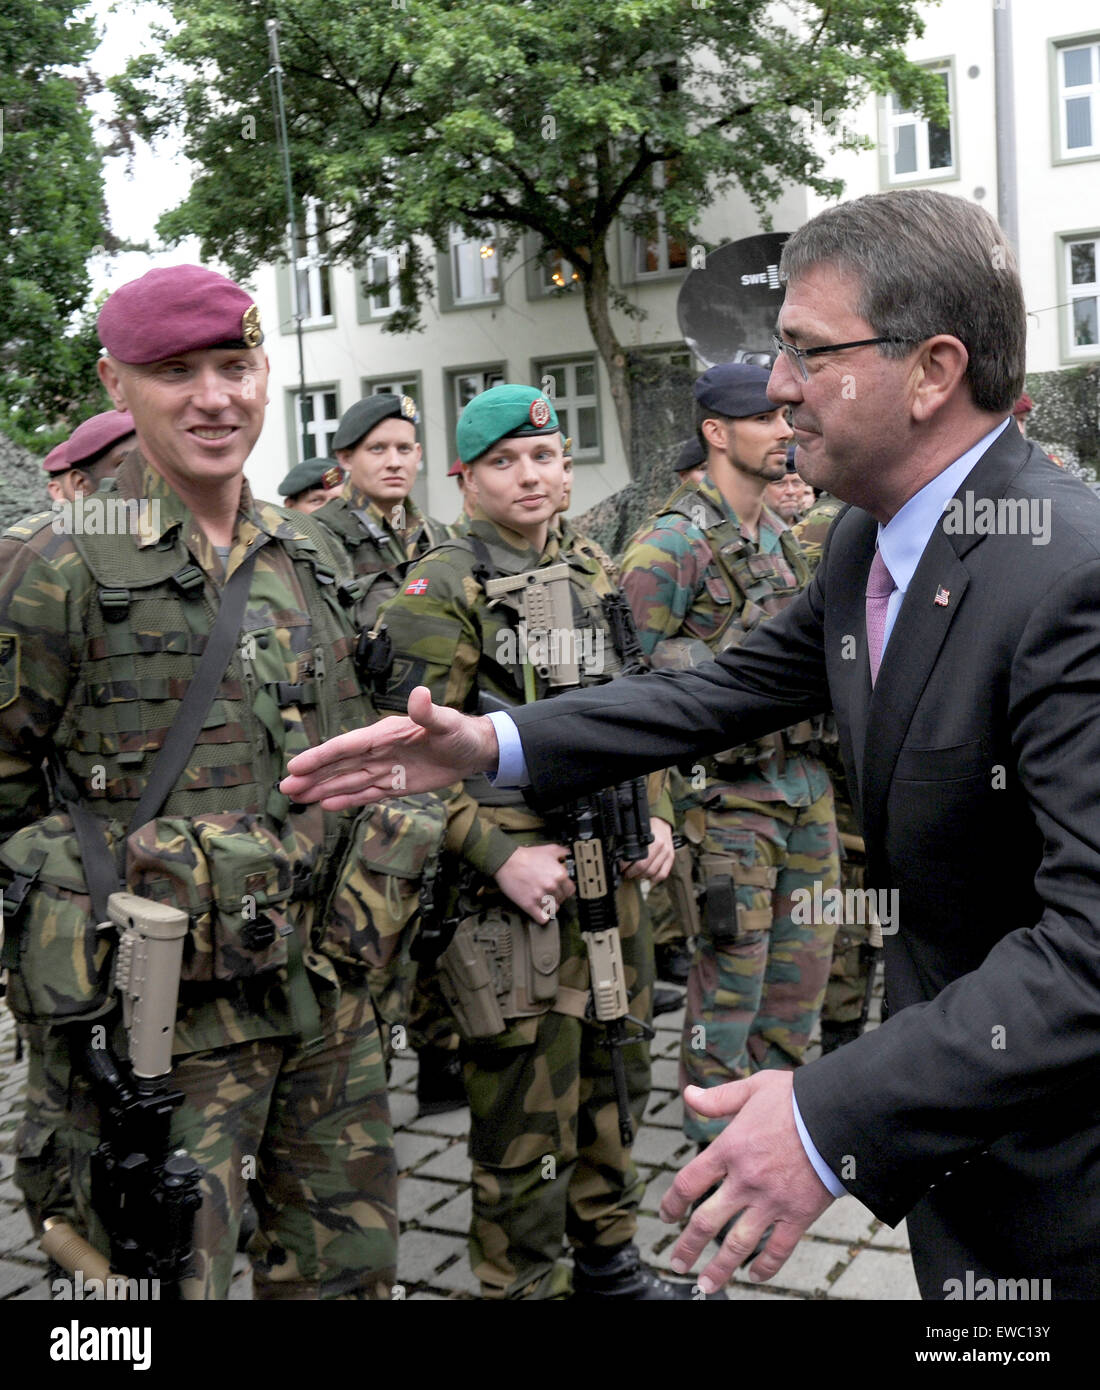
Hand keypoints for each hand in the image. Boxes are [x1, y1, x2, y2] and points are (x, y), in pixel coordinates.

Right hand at [281, 686, 497, 809]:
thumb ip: (428, 713)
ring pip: (348, 781)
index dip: (320, 757)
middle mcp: (378, 752)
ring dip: (323, 789)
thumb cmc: (459, 731)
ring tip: (297, 798)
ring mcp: (385, 770)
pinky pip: (367, 794)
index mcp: (383, 735)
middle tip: (285, 789)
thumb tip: (419, 695)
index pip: (346, 747)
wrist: (473, 750)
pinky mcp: (396, 786)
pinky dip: (347, 800)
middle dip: (312, 777)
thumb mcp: (446, 721)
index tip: (296, 766)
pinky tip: (328, 805)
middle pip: (339, 766)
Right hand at [493, 843, 575, 921]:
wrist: (506, 861)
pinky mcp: (529, 905)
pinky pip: (542, 919)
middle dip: (556, 897)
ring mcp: (541, 897)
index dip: (565, 889)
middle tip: (548, 893)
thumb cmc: (526, 856)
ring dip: (549, 907)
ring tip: (543, 901)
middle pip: (562, 900)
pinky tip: (539, 911)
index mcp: (559, 875)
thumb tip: (568, 855)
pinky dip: (542, 917)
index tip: (560, 889)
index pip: (571, 890)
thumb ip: (562, 852)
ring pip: (553, 910)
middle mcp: (552, 887)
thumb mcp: (549, 849)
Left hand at [623, 816, 674, 882]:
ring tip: (635, 875)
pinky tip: (648, 878)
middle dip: (632, 873)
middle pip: (644, 868)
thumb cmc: (648, 827)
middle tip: (626, 873)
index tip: (621, 868)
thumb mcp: (638, 832)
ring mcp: (667, 854)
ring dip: (641, 876)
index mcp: (652, 841)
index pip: (637, 860)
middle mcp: (661, 848)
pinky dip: (654, 879)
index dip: (627, 867)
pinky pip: (663, 874)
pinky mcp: (671, 858)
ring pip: (653, 873)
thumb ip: (630, 844)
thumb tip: (619, 856)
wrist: (662, 822)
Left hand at [659, 1072, 833, 1292]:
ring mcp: (771, 1201)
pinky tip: (755, 1276)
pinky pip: (779, 1249)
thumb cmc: (797, 1099)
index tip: (667, 1216)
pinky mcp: (798, 1214)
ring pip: (738, 1244)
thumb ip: (719, 1098)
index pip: (689, 1182)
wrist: (839, 1114)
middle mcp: (745, 1179)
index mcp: (730, 1148)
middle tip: (677, 1263)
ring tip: (706, 1285)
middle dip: (688, 1247)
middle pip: (706, 1222)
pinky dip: (766, 1267)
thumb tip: (689, 1094)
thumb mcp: (753, 1089)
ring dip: (719, 1268)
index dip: (673, 1203)